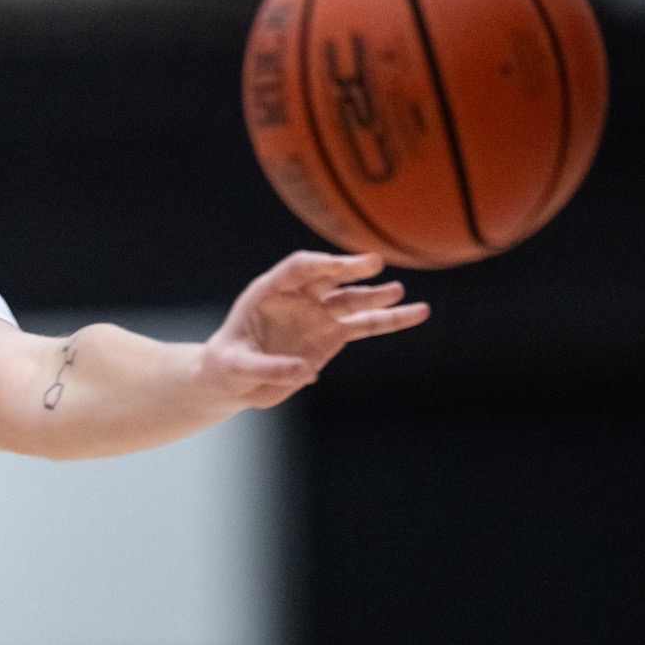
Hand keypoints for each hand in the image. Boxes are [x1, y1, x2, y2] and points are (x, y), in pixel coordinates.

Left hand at [201, 251, 427, 408]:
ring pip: (352, 301)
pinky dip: (390, 320)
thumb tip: (307, 370)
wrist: (233, 379)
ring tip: (400, 292)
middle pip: (329, 277)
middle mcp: (298, 297)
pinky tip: (418, 312)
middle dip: (350, 270)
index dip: (319, 265)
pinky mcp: (332, 335)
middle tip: (375, 264)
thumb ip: (268, 367)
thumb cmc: (227, 366)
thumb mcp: (236, 368)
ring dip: (376, 296)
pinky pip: (365, 325)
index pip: (297, 268)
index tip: (338, 267)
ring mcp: (318, 314)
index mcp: (268, 291)